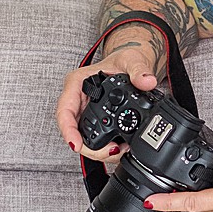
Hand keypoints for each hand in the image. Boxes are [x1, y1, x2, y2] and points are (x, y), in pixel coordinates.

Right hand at [55, 28, 163, 160]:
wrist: (130, 65)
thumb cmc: (124, 59)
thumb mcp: (131, 60)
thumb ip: (139, 70)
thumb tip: (147, 81)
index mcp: (77, 82)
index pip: (65, 109)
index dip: (67, 130)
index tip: (76, 145)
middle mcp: (78, 99)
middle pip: (73, 130)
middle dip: (89, 147)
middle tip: (111, 152)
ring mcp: (86, 112)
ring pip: (84, 138)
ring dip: (99, 150)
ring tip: (120, 151)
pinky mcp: (96, 120)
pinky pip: (96, 138)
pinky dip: (107, 146)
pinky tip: (121, 148)